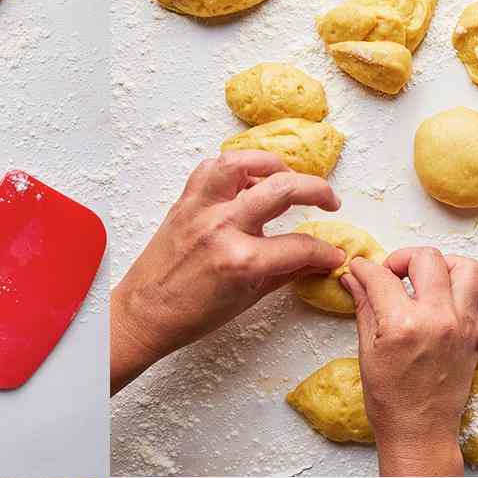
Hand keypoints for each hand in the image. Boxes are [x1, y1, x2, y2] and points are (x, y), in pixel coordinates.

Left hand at [111, 151, 346, 392]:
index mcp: (241, 261)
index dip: (324, 251)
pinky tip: (246, 180)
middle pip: (283, 189)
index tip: (332, 253)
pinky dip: (233, 167)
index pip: (300, 246)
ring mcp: (200, 210)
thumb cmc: (192, 314)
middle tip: (329, 201)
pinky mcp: (185, 202)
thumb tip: (315, 260)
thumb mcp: (249, 298)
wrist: (145, 315)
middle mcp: (221, 228)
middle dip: (318, 190)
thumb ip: (286, 272)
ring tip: (286, 177)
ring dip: (272, 164)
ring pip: (243, 162)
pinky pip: (211, 168)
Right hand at [343, 247, 477, 476]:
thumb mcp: (367, 351)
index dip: (365, 269)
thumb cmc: (389, 400)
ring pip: (468, 269)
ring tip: (429, 278)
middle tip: (391, 274)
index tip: (360, 270)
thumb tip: (355, 279)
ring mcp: (465, 327)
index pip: (382, 277)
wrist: (418, 431)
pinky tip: (473, 293)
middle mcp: (439, 319)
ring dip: (446, 265)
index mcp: (403, 324)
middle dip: (403, 258)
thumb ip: (364, 307)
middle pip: (427, 260)